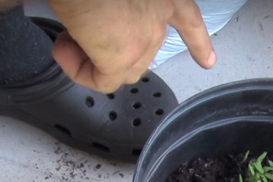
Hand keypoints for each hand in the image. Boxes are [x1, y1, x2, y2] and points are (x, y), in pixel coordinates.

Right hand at [47, 0, 215, 92]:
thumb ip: (119, 8)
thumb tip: (98, 18)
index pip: (189, 21)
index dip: (198, 44)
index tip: (209, 63)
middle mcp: (160, 15)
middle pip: (143, 50)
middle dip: (111, 47)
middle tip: (80, 30)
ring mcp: (145, 38)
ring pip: (124, 68)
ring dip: (93, 60)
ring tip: (68, 40)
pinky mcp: (122, 57)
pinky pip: (104, 81)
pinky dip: (81, 73)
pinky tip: (64, 53)